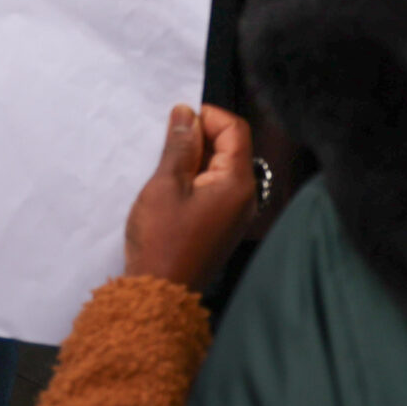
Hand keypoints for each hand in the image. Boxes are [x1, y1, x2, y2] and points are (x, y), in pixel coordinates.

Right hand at [123, 103, 256, 288]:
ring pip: (221, 167)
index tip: (178, 120)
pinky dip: (196, 178)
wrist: (161, 292)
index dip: (208, 116)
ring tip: (166, 164)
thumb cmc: (163, 239)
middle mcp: (245, 196)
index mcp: (237, 182)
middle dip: (200, 137)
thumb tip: (186, 114)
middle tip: (167, 143)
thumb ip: (180, 146)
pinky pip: (216, 187)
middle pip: (231, 147)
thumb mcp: (166, 185)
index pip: (235, 129)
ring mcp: (236, 212)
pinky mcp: (223, 224)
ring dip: (196, 158)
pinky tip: (173, 185)